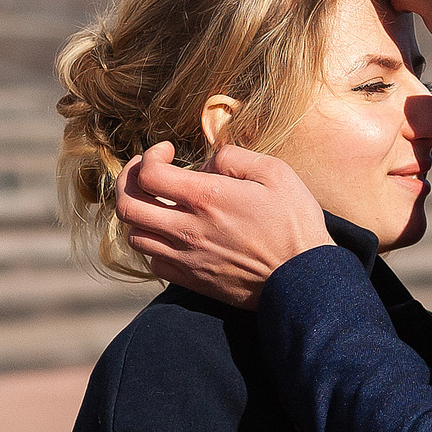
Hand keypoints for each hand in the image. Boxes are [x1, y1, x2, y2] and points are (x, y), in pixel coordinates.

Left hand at [115, 141, 334, 307]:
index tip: (167, 151)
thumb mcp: (276, 173)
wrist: (303, 280)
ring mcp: (187, 258)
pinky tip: (171, 233)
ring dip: (139, 213)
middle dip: (128, 181)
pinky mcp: (192, 280)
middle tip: (145, 172)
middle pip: (127, 206)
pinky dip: (153, 243)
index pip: (148, 174)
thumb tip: (207, 160)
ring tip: (157, 202)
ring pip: (134, 235)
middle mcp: (188, 229)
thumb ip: (234, 157)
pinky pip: (153, 261)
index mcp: (206, 198)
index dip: (149, 156)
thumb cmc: (295, 223)